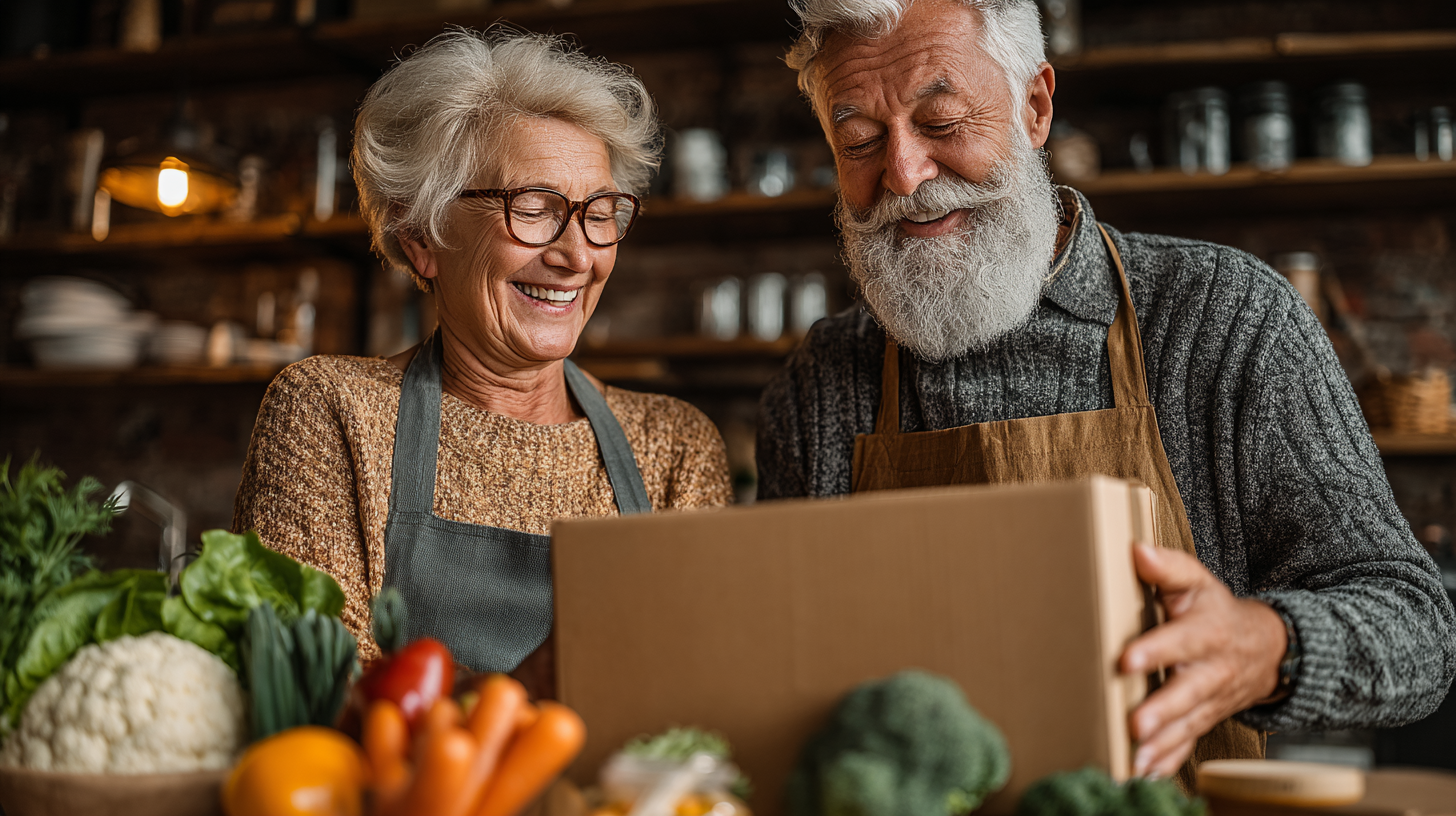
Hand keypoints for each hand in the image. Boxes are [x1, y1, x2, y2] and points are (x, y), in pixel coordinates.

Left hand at [1120, 545, 1286, 776]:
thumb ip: (1168, 567)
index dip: (1157, 650)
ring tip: (1135, 758)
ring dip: (1163, 743)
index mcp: (1207, 632)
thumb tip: (1136, 550)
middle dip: (1163, 710)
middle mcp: (1212, 670)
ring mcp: (1211, 699)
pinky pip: (1189, 743)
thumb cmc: (1216, 610)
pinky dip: (1169, 760)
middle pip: (1188, 691)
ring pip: (1189, 724)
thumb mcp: (1197, 582)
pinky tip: (1145, 773)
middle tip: (1136, 724)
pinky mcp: (1206, 719)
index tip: (1128, 660)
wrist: (1267, 649)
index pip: (1182, 640)